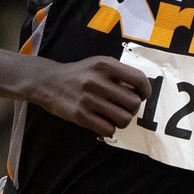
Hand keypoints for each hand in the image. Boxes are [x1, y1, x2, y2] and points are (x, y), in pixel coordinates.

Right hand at [30, 56, 150, 137]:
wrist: (49, 82)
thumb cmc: (80, 74)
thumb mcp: (99, 64)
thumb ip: (120, 73)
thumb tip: (142, 91)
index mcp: (105, 65)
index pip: (139, 80)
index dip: (145, 91)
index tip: (141, 95)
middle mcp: (97, 81)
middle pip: (134, 103)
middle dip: (133, 108)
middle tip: (124, 107)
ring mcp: (89, 99)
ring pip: (124, 119)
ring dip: (122, 121)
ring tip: (114, 116)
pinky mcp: (81, 116)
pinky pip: (109, 129)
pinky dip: (109, 129)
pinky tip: (103, 122)